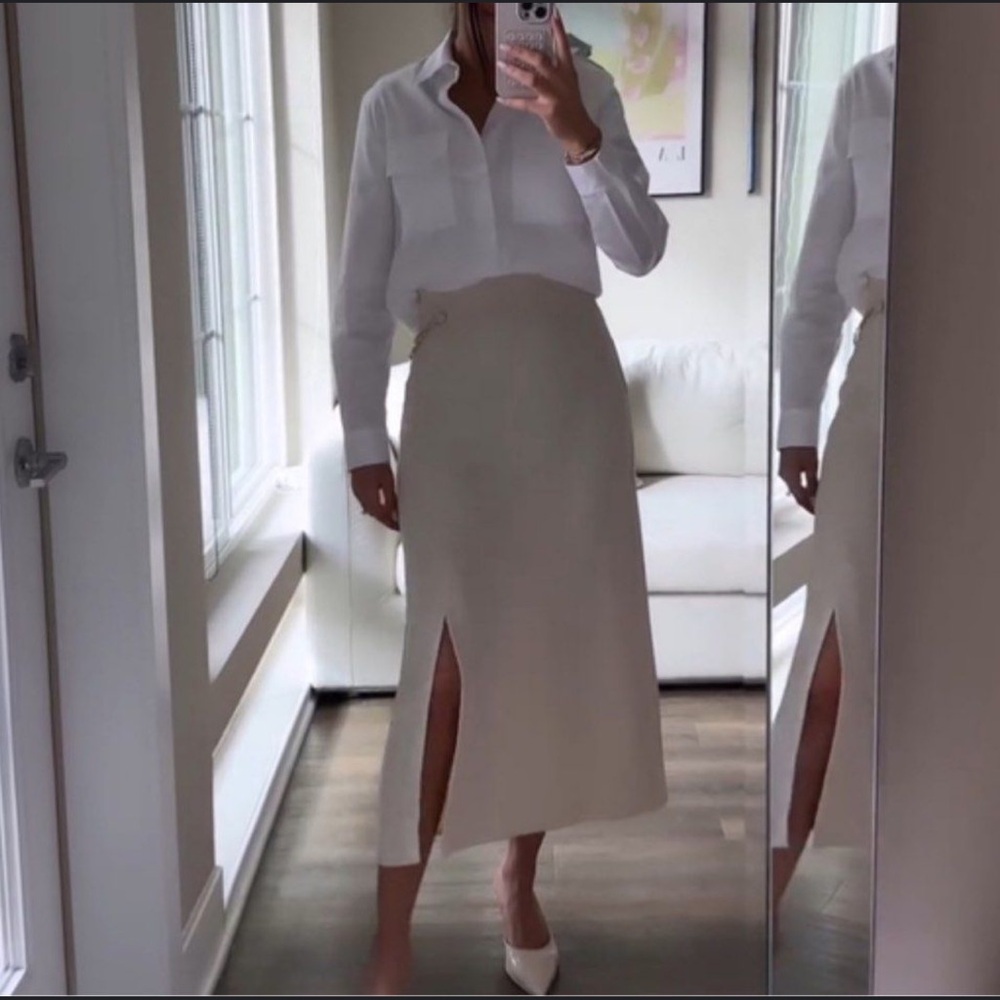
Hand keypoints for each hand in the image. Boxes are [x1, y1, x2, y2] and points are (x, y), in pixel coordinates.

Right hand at [351, 463, 399, 531]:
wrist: (363, 451)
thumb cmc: (375, 462)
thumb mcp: (388, 482)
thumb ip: (390, 499)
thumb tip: (394, 512)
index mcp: (369, 497)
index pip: (381, 516)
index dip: (391, 523)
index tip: (398, 526)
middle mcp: (361, 497)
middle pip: (375, 515)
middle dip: (385, 520)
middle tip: (396, 522)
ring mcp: (357, 493)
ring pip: (370, 509)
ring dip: (379, 514)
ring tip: (391, 515)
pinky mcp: (356, 488)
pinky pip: (365, 502)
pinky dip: (373, 506)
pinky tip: (380, 506)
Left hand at [498, 11, 601, 158]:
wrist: (579, 130)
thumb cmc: (571, 105)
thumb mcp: (568, 83)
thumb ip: (556, 69)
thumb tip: (534, 59)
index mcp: (568, 71)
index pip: (563, 46)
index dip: (558, 31)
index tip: (552, 16)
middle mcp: (561, 80)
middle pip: (541, 60)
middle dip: (522, 51)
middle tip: (507, 45)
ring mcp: (554, 95)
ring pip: (532, 78)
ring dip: (515, 70)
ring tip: (501, 64)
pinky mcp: (547, 110)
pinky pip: (525, 104)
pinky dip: (512, 101)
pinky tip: (501, 97)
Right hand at [779, 447, 819, 514]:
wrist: (794, 432)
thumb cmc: (803, 447)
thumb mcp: (812, 466)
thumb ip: (813, 483)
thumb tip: (816, 497)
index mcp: (790, 478)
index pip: (800, 498)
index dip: (809, 507)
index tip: (818, 514)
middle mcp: (785, 477)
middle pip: (797, 495)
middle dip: (807, 503)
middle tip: (818, 509)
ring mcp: (784, 473)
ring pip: (796, 489)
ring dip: (805, 496)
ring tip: (816, 501)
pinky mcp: (786, 468)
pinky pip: (794, 482)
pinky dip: (802, 488)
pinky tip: (810, 489)